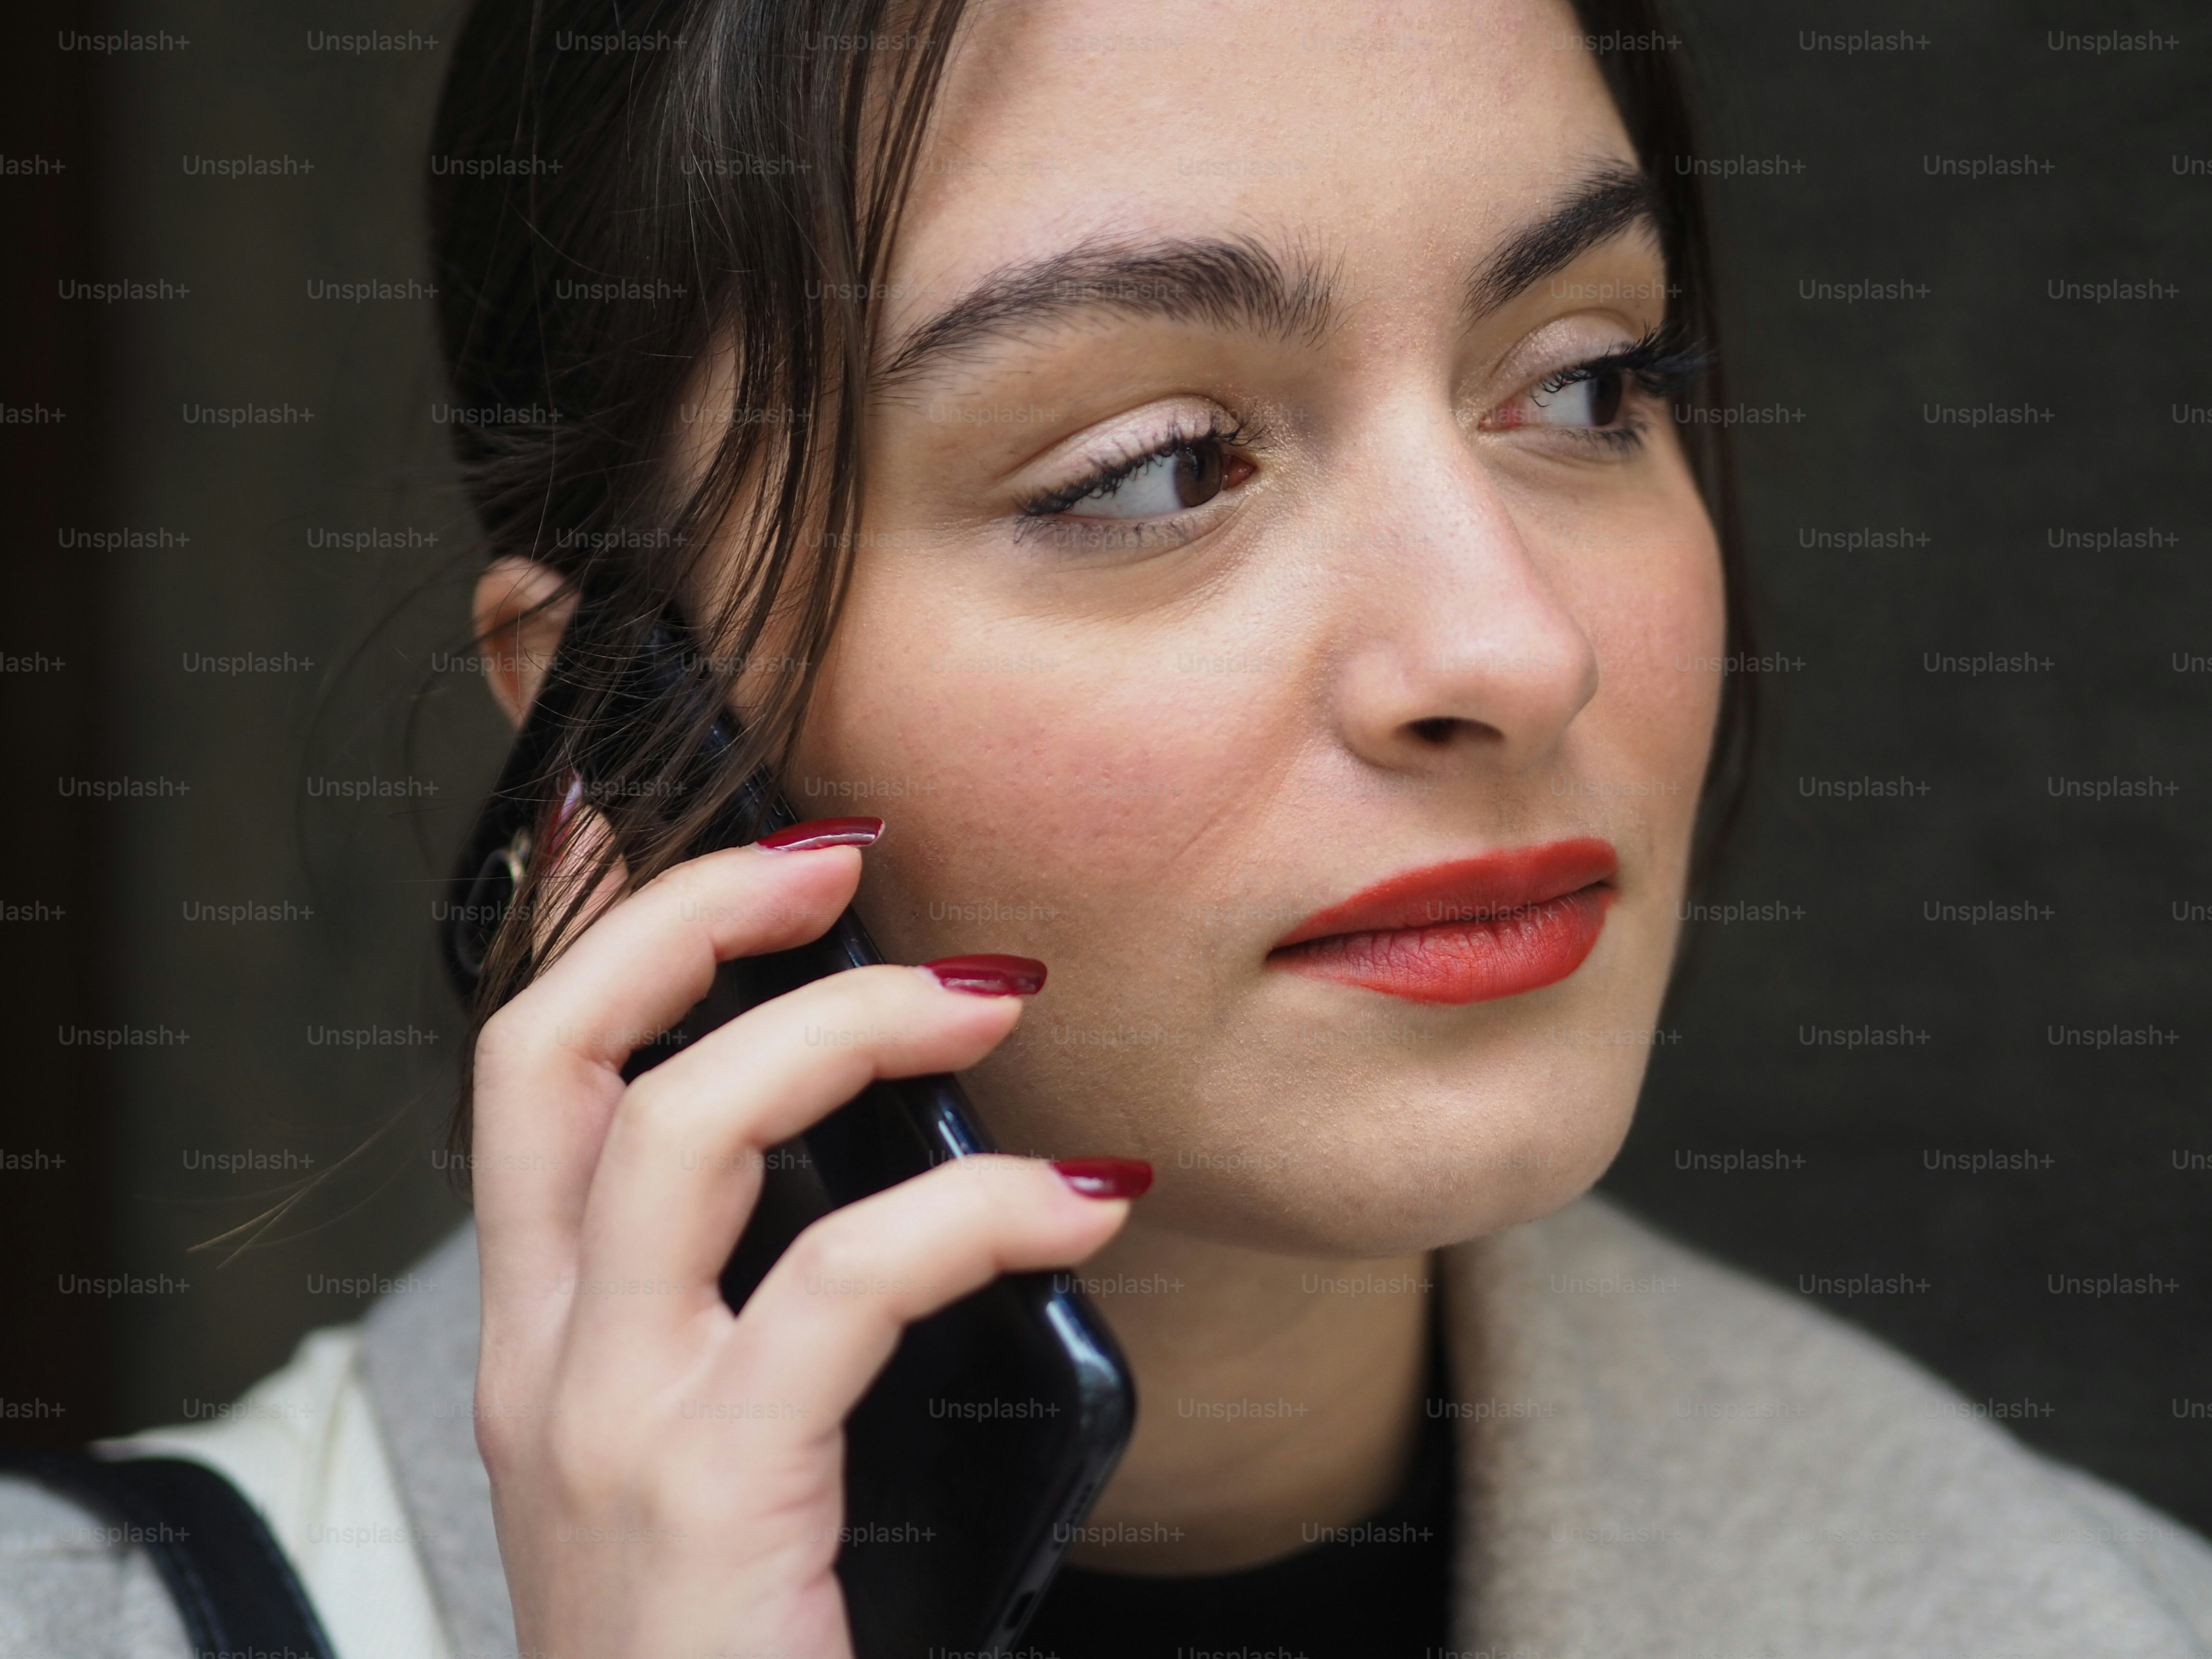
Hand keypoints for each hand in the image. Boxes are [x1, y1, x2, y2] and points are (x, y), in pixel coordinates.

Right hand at [467, 816, 1135, 1657]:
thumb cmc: (749, 1638)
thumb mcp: (732, 1455)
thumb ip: (776, 1315)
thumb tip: (904, 1161)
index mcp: (549, 1340)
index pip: (525, 1076)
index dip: (587, 922)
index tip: (658, 813)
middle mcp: (541, 1361)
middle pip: (548, 1054)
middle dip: (688, 915)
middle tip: (837, 850)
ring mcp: (603, 1426)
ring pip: (682, 1130)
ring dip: (849, 1025)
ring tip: (992, 995)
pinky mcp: (703, 1495)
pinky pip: (841, 1281)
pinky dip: (974, 1213)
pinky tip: (1081, 1209)